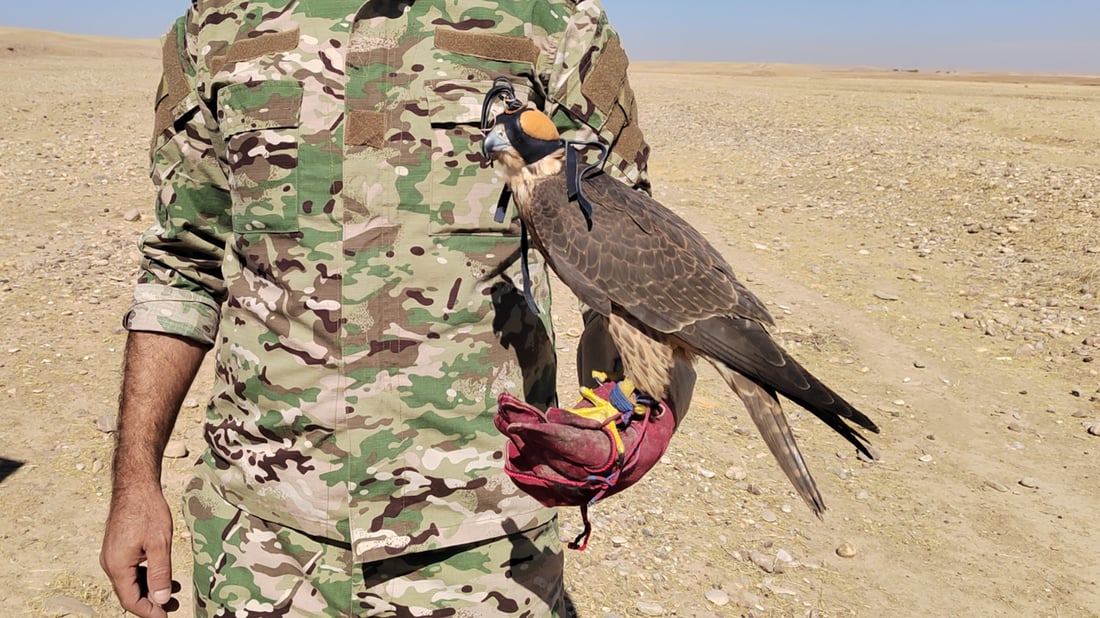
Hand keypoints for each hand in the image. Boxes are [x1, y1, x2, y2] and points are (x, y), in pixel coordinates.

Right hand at [100, 487, 177, 616]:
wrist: (135, 488)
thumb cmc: (147, 511)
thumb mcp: (160, 544)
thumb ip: (160, 574)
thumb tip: (161, 600)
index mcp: (118, 565)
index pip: (130, 600)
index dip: (148, 612)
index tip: (165, 616)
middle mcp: (110, 564)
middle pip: (129, 593)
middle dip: (150, 603)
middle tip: (172, 607)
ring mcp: (113, 556)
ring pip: (130, 582)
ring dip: (149, 590)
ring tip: (172, 593)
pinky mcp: (118, 550)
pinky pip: (130, 571)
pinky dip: (145, 577)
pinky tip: (162, 577)